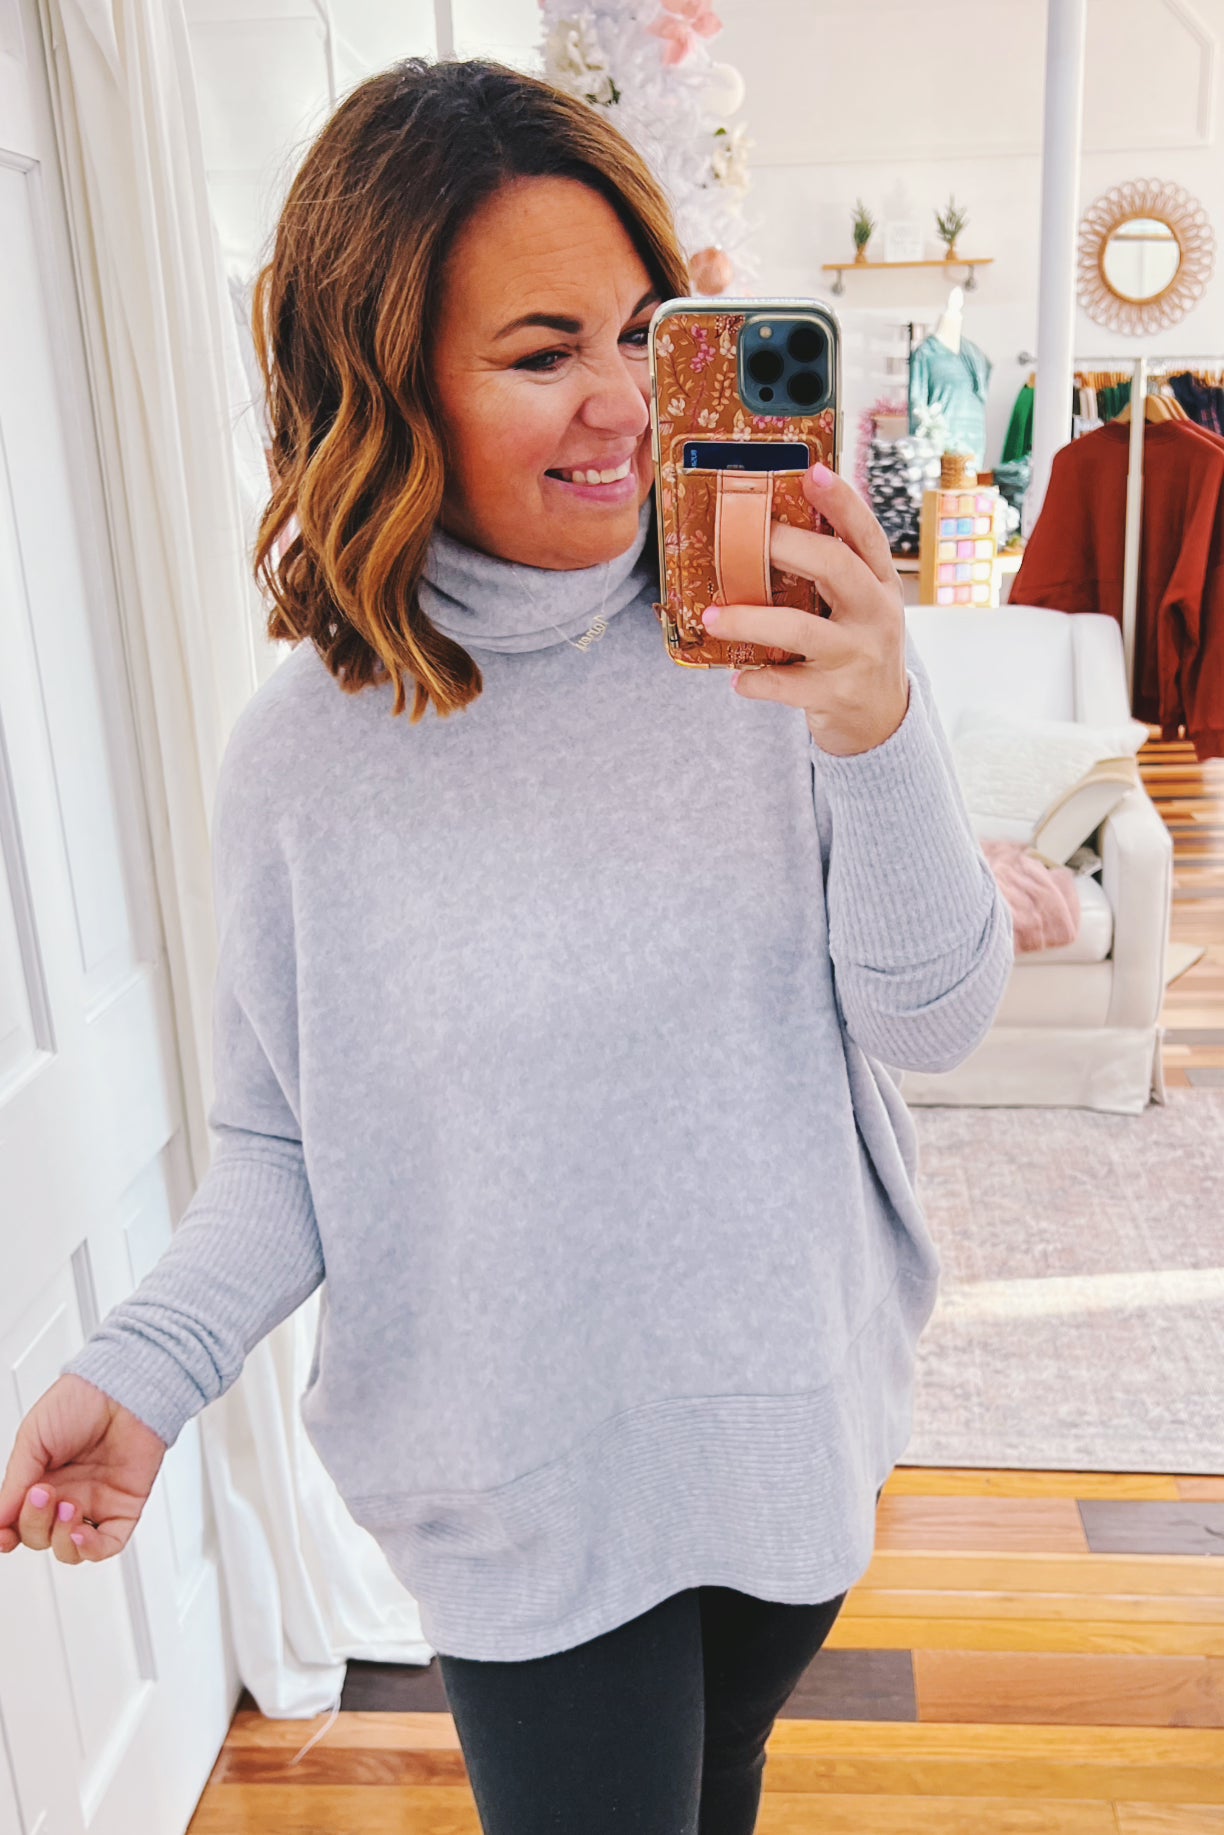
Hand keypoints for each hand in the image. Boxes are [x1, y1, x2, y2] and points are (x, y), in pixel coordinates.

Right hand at [0, 1374, 166, 1563]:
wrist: (122, 1389)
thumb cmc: (80, 1402)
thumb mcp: (32, 1439)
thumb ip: (14, 1483)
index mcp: (41, 1479)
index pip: (19, 1523)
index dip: (8, 1535)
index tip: (3, 1537)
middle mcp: (66, 1495)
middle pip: (40, 1537)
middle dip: (35, 1523)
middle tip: (43, 1492)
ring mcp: (95, 1503)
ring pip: (70, 1549)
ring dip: (60, 1538)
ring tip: (67, 1505)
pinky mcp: (123, 1507)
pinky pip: (108, 1545)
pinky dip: (90, 1549)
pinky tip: (80, 1534)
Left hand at [700, 462, 910, 757]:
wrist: (882, 720)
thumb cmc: (857, 648)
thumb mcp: (860, 606)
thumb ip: (832, 573)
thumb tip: (771, 528)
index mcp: (880, 584)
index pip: (864, 534)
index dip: (841, 501)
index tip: (812, 472)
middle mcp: (875, 614)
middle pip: (835, 567)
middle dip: (787, 546)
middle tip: (742, 538)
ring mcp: (857, 655)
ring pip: (801, 629)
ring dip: (751, 620)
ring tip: (713, 617)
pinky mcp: (836, 694)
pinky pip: (787, 685)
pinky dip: (757, 681)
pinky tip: (737, 678)